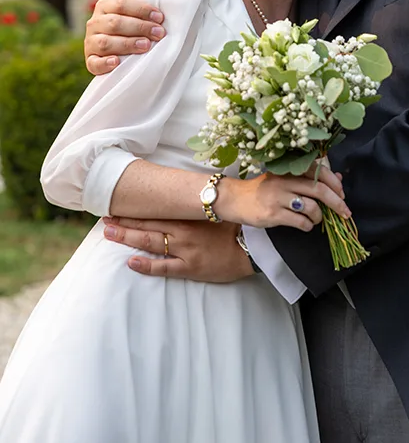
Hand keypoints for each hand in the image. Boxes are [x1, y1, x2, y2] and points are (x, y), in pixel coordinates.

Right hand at [85, 0, 165, 75]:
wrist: (121, 46)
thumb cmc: (130, 19)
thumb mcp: (132, 0)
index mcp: (104, 6)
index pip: (121, 4)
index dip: (142, 10)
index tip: (160, 17)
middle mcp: (94, 23)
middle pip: (115, 23)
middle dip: (139, 27)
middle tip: (159, 33)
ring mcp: (91, 43)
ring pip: (105, 43)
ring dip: (127, 44)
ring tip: (146, 46)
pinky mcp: (91, 61)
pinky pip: (93, 63)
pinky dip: (104, 63)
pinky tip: (117, 62)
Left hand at [103, 216, 253, 280]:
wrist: (254, 246)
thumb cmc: (238, 224)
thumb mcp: (219, 206)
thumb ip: (200, 201)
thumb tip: (188, 189)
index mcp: (190, 214)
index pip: (157, 210)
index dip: (137, 208)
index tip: (119, 202)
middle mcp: (184, 230)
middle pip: (148, 225)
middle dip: (125, 221)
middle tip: (105, 219)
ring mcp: (185, 250)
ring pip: (150, 242)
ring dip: (128, 237)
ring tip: (109, 234)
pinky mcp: (191, 268)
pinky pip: (164, 268)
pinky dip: (146, 265)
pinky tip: (130, 262)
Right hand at [216, 163, 349, 231]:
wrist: (236, 199)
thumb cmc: (263, 189)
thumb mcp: (284, 178)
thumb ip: (309, 178)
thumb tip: (337, 178)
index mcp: (289, 169)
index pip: (319, 172)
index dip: (335, 183)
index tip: (342, 194)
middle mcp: (285, 181)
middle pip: (319, 190)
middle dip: (337, 203)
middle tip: (345, 213)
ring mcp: (278, 198)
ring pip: (311, 207)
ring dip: (319, 217)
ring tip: (316, 219)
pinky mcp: (273, 214)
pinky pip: (300, 222)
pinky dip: (308, 226)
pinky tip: (305, 225)